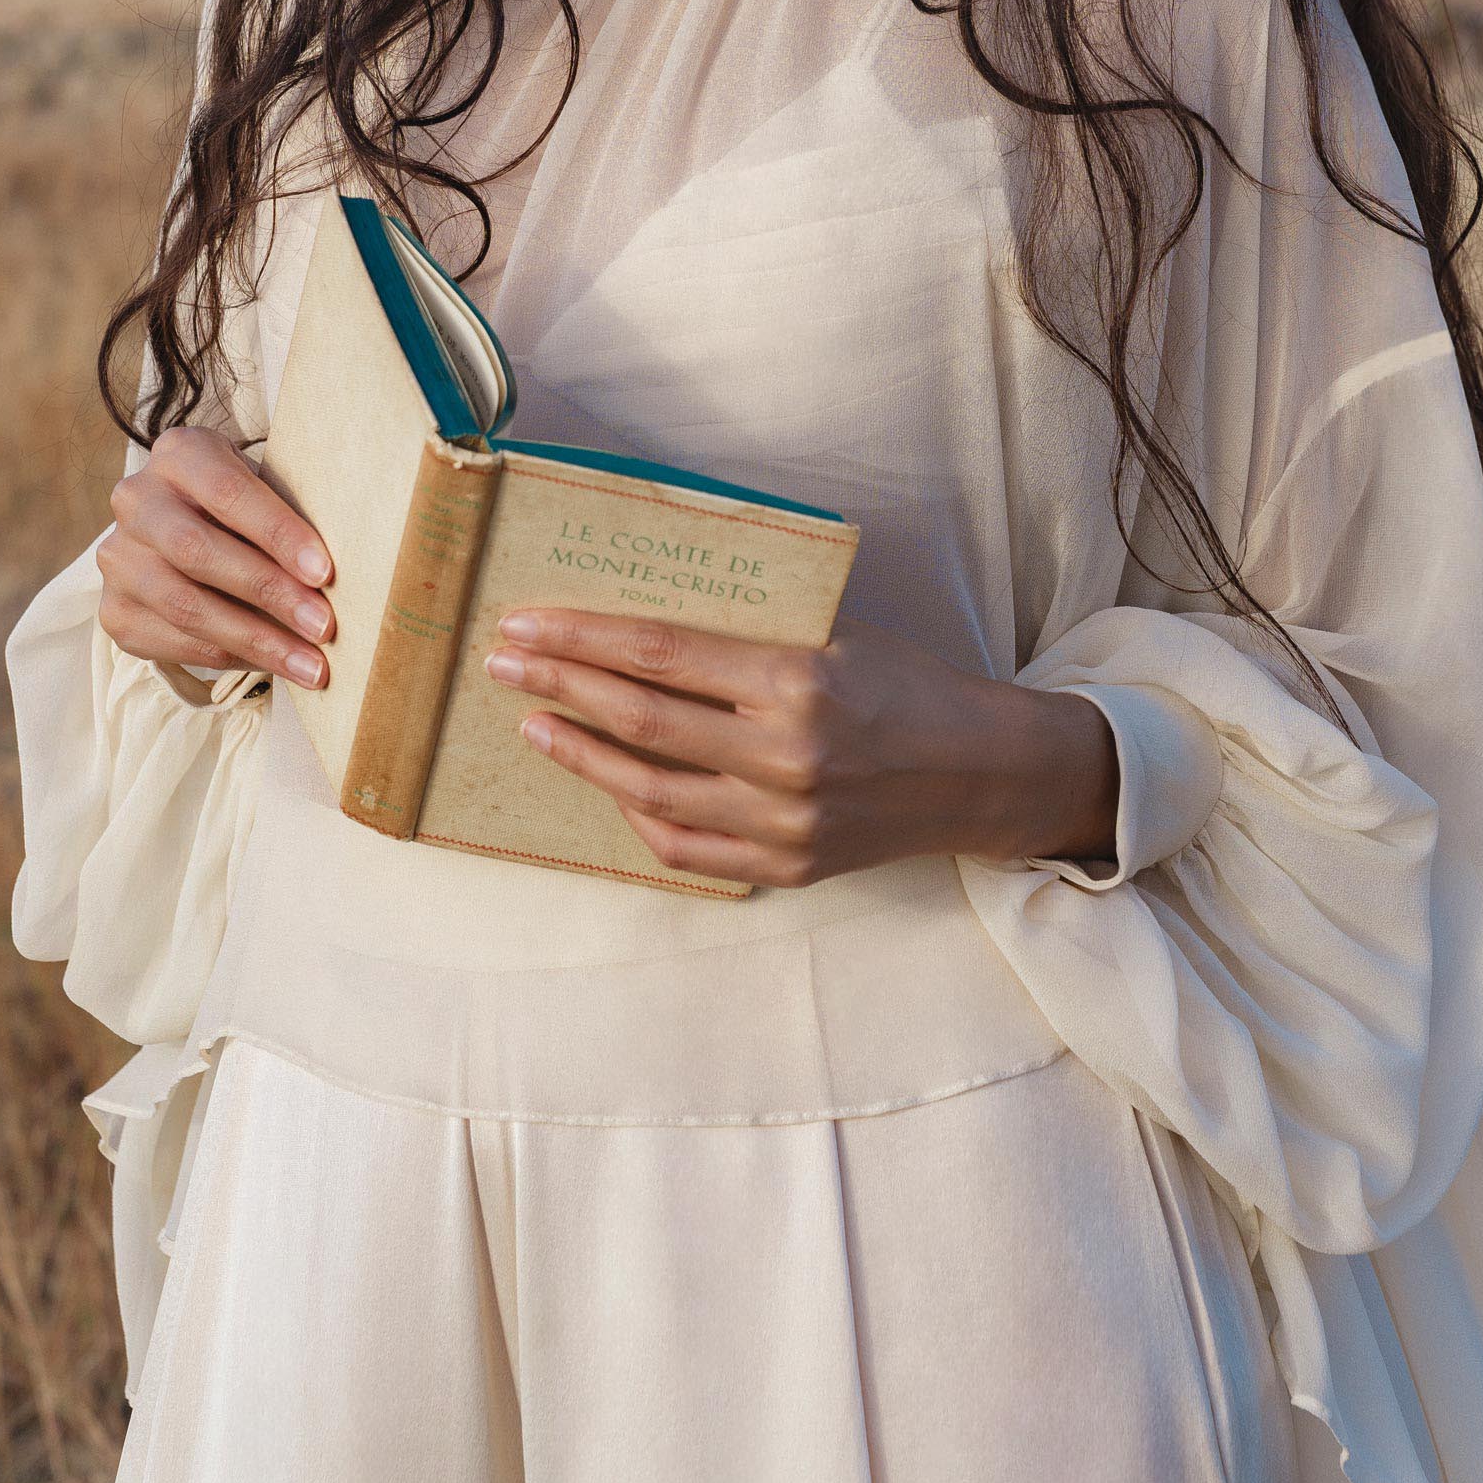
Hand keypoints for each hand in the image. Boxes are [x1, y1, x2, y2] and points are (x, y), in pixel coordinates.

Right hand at [98, 426, 335, 690]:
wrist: (178, 524)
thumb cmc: (243, 505)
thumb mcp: (263, 487)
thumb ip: (289, 515)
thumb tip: (344, 571)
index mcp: (180, 454)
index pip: (228, 492)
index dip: (278, 534)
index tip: (325, 573)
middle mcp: (137, 501)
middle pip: (199, 552)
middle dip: (270, 593)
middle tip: (324, 627)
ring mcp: (118, 558)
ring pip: (185, 606)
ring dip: (256, 641)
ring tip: (310, 665)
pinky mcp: (115, 610)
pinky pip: (174, 642)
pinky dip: (230, 657)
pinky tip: (274, 665)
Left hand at [481, 607, 1118, 889]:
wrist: (979, 772)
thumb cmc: (905, 684)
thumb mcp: (835, 634)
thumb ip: (746, 634)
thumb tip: (641, 618)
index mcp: (798, 681)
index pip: (660, 653)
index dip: (582, 637)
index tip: (526, 621)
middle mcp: (786, 756)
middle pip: (641, 718)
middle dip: (559, 685)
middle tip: (503, 661)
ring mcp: (783, 820)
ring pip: (650, 789)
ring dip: (579, 753)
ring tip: (534, 723)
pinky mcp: (787, 864)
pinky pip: (686, 845)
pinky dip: (636, 813)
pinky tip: (606, 781)